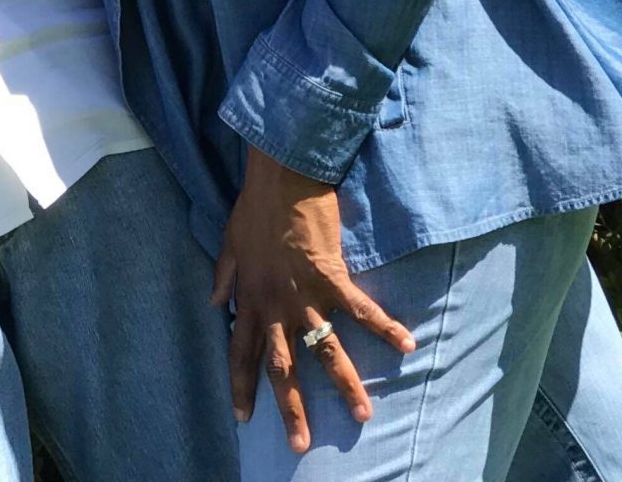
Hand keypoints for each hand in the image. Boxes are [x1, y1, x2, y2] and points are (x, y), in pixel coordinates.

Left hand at [211, 148, 414, 452]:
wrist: (280, 177)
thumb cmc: (255, 207)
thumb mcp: (228, 242)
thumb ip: (223, 276)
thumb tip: (214, 301)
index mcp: (249, 299)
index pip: (241, 352)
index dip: (241, 385)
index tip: (242, 417)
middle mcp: (274, 306)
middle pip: (282, 367)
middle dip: (290, 407)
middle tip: (300, 443)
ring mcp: (304, 295)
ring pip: (324, 351)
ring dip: (344, 385)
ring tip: (362, 415)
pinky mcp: (331, 278)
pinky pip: (361, 311)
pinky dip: (385, 327)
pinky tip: (407, 345)